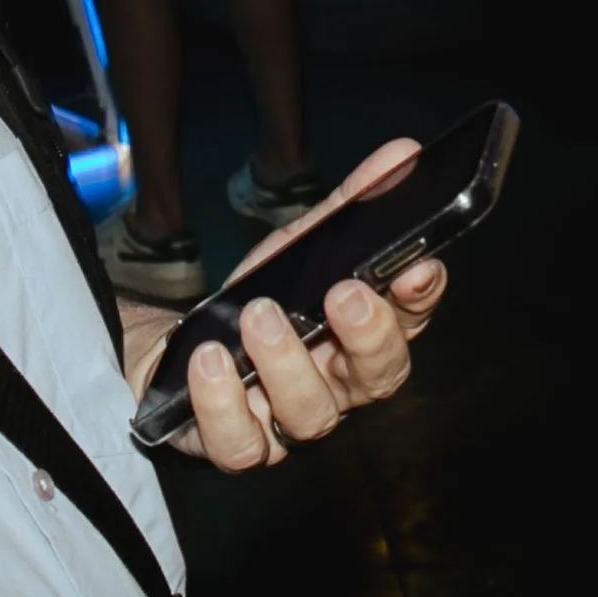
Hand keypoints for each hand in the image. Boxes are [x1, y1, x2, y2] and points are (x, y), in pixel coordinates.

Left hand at [117, 139, 447, 472]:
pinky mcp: (236, 443)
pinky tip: (210, 360)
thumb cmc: (255, 302)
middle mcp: (337, 384)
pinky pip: (242, 444)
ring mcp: (289, 421)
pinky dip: (224, 403)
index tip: (417, 267)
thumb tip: (401, 152)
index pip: (410, 320)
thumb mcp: (298, 248)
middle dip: (367, 336)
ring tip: (257, 314)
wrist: (177, 348)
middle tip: (343, 295)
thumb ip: (349, 207)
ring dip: (286, 363)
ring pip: (311, 414)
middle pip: (378, 378)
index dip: (420, 298)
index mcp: (362, 336)